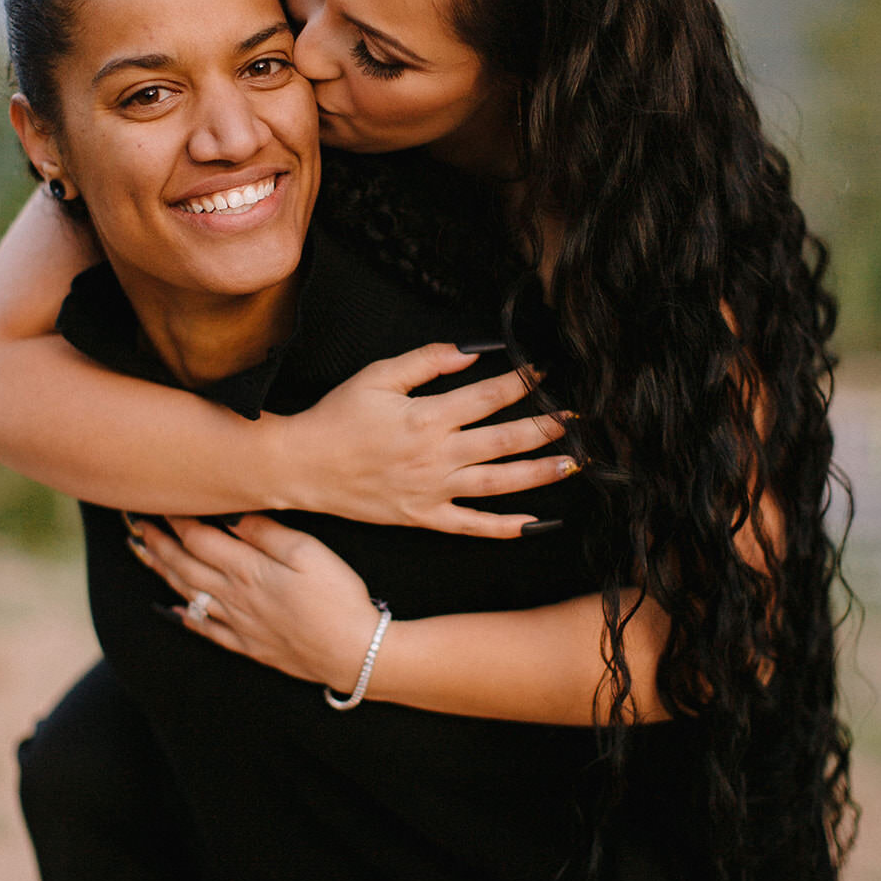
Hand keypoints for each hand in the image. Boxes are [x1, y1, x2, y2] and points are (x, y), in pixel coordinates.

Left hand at [130, 514, 378, 693]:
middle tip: (135, 524)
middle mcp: (235, 596)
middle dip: (158, 542)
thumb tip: (229, 513)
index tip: (158, 500)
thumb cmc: (338, 598)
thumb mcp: (308, 553)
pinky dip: (184, 618)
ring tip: (142, 554)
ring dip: (162, 572)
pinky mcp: (250, 645)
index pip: (200, 539)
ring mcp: (239, 624)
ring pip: (188, 594)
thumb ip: (266, 533)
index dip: (176, 519)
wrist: (353, 655)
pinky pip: (206, 630)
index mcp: (248, 570)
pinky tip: (171, 611)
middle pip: (185, 565)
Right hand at [283, 342, 577, 539]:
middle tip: (577, 420)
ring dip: (538, 474)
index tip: (546, 373)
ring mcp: (432, 491)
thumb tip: (470, 353)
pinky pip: (470, 525)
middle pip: (504, 441)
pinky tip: (533, 523)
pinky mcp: (422, 517)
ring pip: (497, 484)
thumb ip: (426, 362)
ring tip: (572, 464)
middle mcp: (436, 456)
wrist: (302, 466)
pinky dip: (502, 527)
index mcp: (427, 418)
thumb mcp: (377, 376)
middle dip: (544, 427)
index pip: (488, 397)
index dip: (521, 383)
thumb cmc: (337, 417)